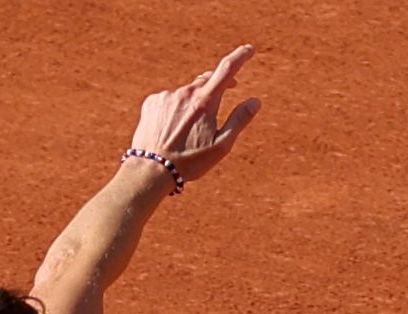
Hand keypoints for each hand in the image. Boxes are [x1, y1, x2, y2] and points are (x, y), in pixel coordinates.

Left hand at [125, 45, 259, 185]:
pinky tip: (172, 127)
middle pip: (206, 80)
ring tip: (189, 129)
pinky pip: (169, 99)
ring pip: (186, 92)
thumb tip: (256, 101)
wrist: (151, 169)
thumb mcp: (221, 145)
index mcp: (205, 102)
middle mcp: (185, 93)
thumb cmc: (190, 161)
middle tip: (225, 93)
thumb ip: (239, 120)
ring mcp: (167, 96)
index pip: (227, 69)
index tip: (249, 49)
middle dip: (217, 85)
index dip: (241, 56)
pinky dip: (174, 108)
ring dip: (193, 102)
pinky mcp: (152, 102)